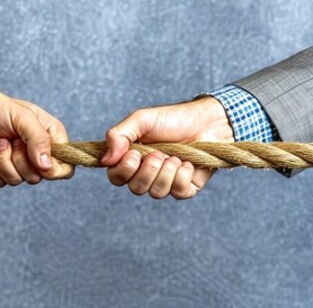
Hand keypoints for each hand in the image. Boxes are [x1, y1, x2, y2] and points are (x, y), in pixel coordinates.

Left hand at [0, 70, 72, 186]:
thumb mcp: (22, 116)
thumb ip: (38, 139)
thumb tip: (47, 166)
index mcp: (48, 139)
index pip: (64, 168)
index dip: (53, 172)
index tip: (37, 162)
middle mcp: (33, 154)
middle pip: (33, 178)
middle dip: (13, 161)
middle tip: (3, 140)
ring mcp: (12, 164)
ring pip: (10, 181)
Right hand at [102, 97, 232, 198]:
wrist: (206, 122)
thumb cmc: (172, 119)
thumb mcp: (141, 119)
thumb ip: (119, 135)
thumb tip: (106, 159)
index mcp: (132, 159)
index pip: (116, 177)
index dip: (123, 170)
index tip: (134, 154)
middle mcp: (146, 174)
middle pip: (136, 189)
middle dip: (149, 170)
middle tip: (159, 153)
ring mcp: (166, 182)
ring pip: (157, 193)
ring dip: (167, 172)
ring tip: (174, 156)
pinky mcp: (185, 188)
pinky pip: (179, 192)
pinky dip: (183, 175)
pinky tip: (188, 163)